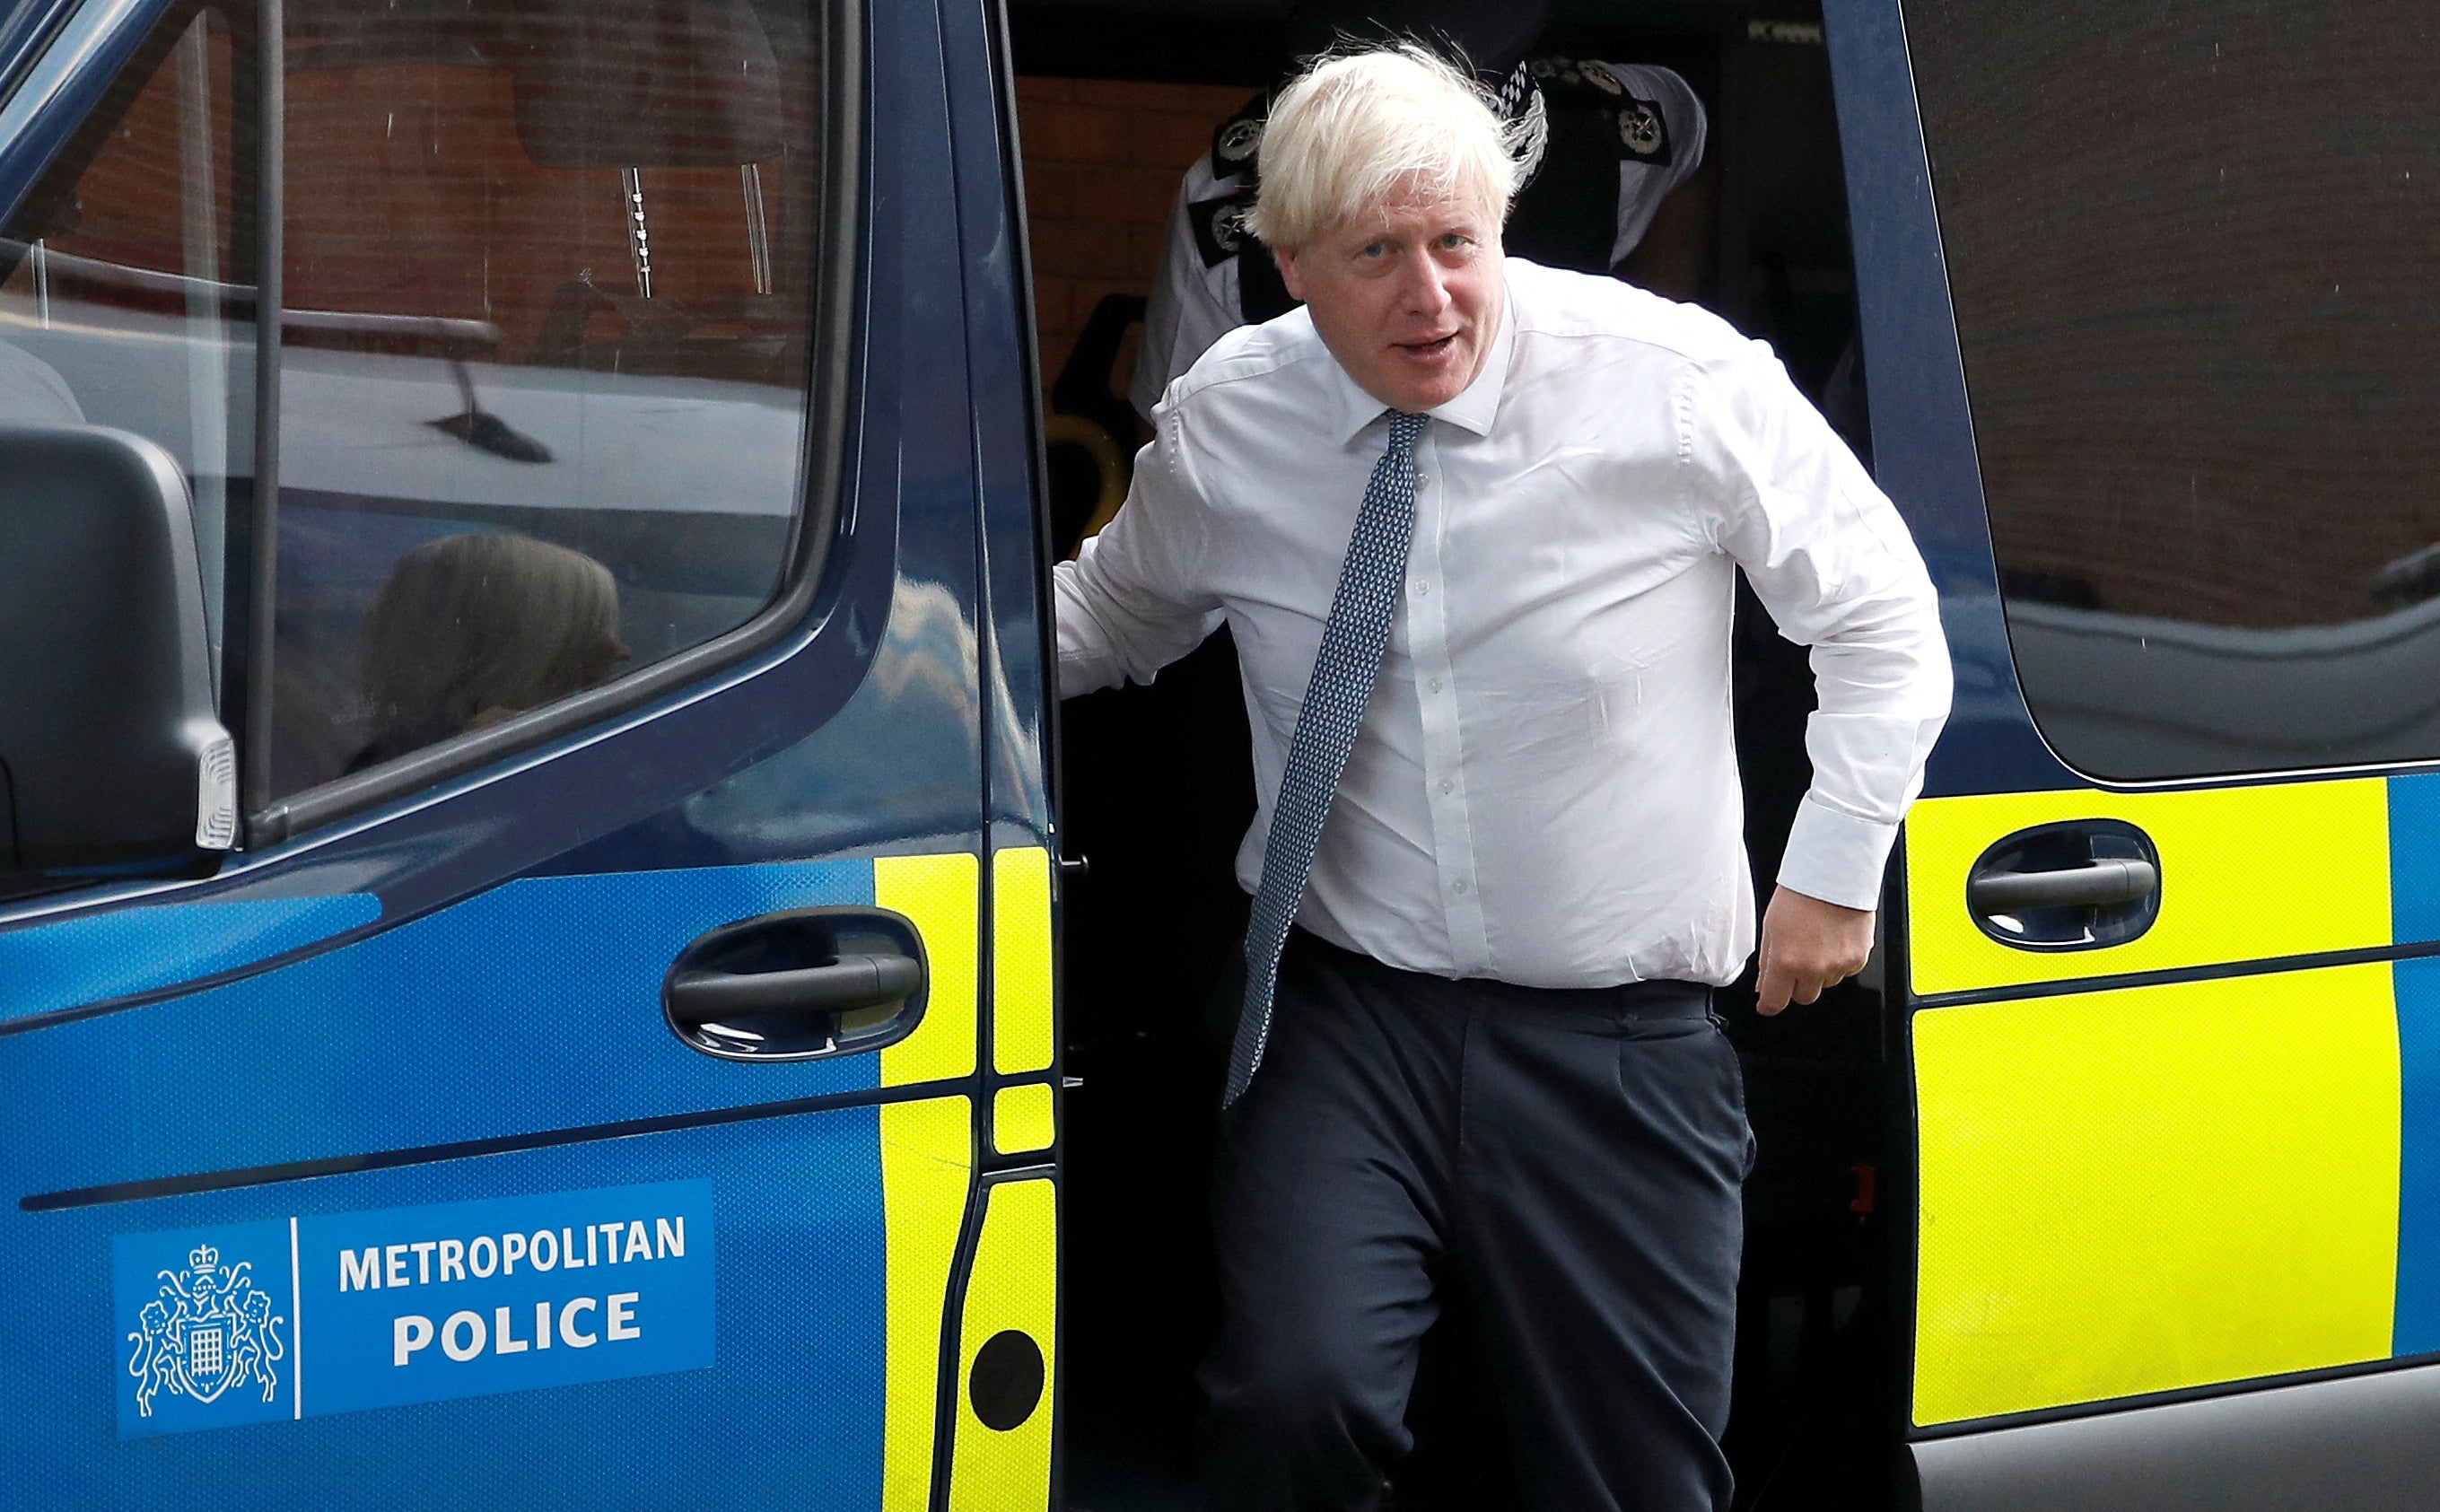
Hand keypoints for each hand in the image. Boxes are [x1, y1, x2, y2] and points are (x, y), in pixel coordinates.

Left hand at [1755, 885, 1874, 1014]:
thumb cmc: (1802, 893)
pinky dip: (1839, 962)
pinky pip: (1846, 971)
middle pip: (1803, 997)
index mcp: (1786, 961)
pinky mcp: (1859, 958)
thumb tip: (1764, 984)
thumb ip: (1767, 959)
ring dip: (1819, 972)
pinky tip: (1833, 939)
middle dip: (1796, 986)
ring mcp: (1838, 965)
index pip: (1774, 1001)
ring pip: (1826, 983)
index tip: (1767, 1004)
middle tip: (1796, 962)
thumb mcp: (1771, 926)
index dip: (1768, 1005)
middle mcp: (1813, 968)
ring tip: (1817, 941)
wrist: (1835, 875)